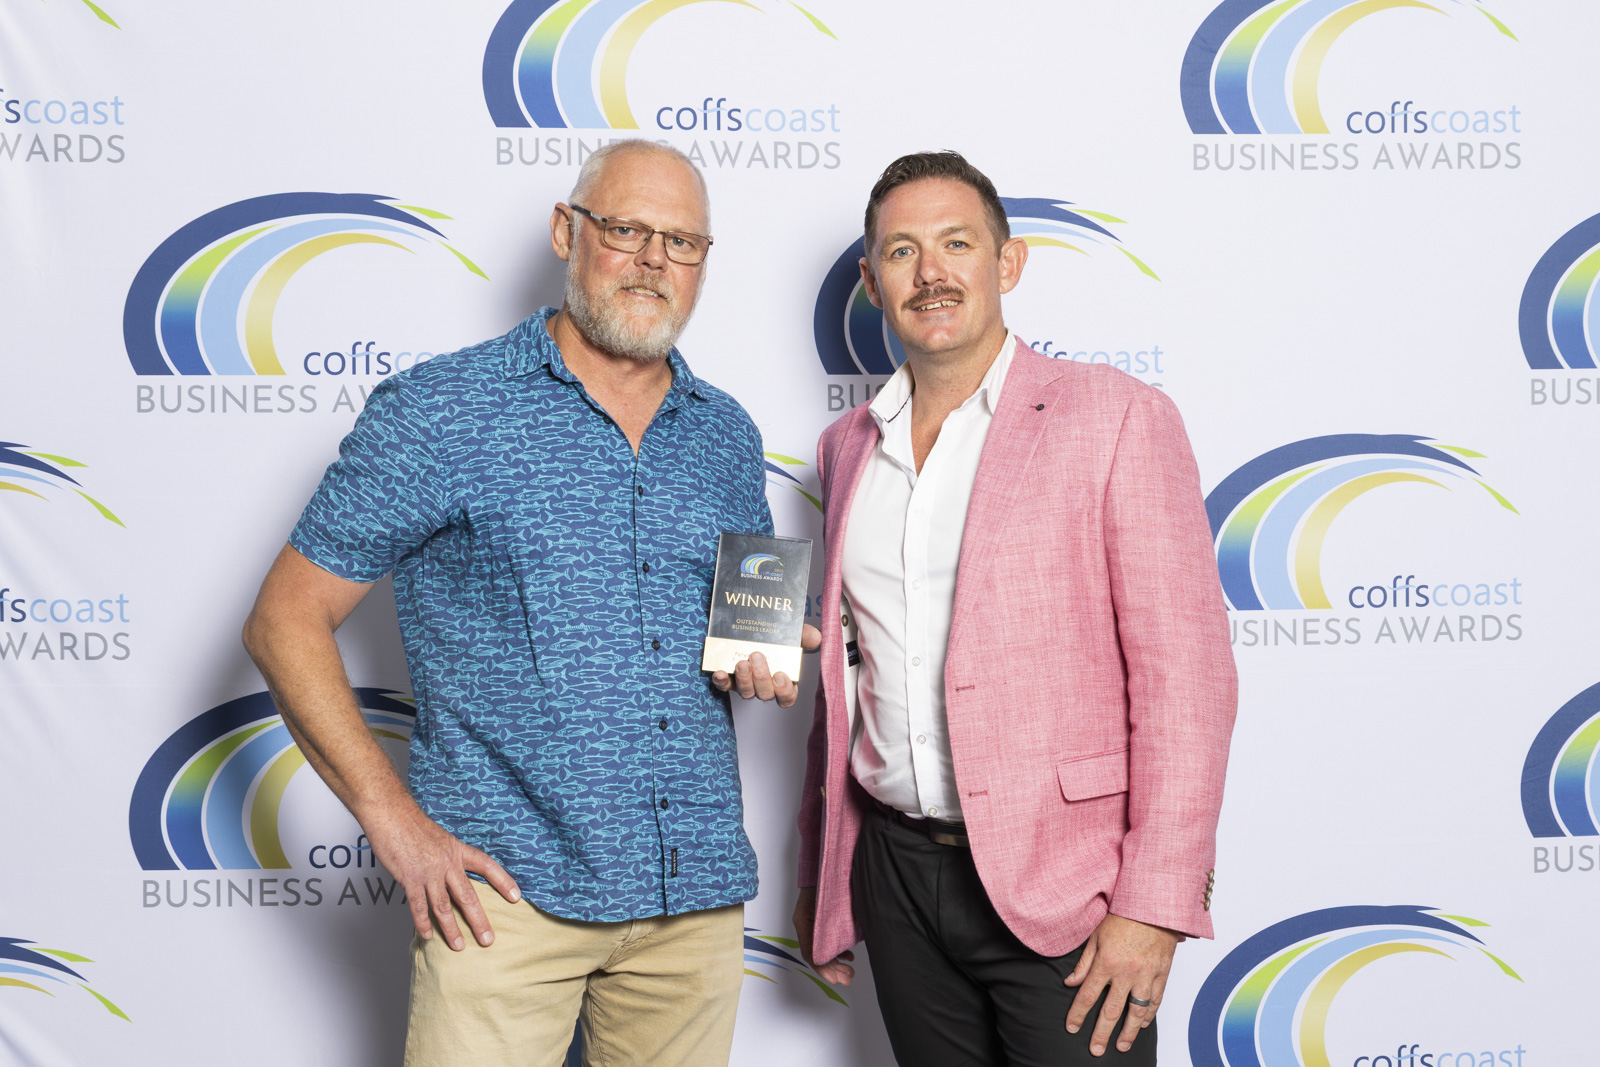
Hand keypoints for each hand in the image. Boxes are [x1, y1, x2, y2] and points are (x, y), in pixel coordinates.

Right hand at [362, 802, 521, 950]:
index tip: (517, 897)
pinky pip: (418, 906)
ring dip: (452, 929)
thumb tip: (452, 875)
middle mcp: (447, 862)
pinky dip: (423, 923)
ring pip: (444, 906)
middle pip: (468, 896)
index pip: (487, 866)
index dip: (503, 881)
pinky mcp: (409, 878)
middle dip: (479, 920)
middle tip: (488, 939)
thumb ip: (448, 857)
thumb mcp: (440, 837)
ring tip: (459, 946)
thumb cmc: (412, 824)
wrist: (390, 813)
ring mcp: (428, 872)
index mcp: (457, 850)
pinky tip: (428, 935)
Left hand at [711, 623, 820, 707]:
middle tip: (757, 657)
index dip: (784, 691)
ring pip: (746, 693)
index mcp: (782, 678)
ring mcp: (745, 683)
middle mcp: (763, 685)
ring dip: (744, 680)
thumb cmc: (771, 633)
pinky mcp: (727, 679)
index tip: (780, 675)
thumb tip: (815, 638)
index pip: (787, 696)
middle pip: (765, 694)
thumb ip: (804, 634)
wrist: (745, 621)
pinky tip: (720, 672)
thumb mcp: (789, 631)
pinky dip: (721, 681)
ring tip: (742, 663)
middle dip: (762, 678)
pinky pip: (724, 686)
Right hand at [793, 886, 854, 985]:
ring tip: (850, 970)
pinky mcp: (823, 920)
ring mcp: (813, 922)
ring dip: (837, 962)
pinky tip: (849, 955)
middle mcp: (806, 924)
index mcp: (803, 922)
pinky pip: (828, 940)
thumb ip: (826, 929)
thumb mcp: (825, 905)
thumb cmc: (824, 880)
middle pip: (817, 954)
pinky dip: (839, 950)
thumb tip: (832, 954)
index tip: (835, 979)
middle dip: (833, 969)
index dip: (823, 968)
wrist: (823, 864)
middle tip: (848, 978)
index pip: (811, 953)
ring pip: (823, 949)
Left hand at [1063, 913, 1179, 1055]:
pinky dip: (1149, 1014)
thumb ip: (1084, 962)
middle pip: (1111, 1010)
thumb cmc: (1123, 915)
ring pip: (1137, 1011)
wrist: (1153, 904)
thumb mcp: (1096, 934)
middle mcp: (1126, 972)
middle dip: (1101, 1033)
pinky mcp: (1162, 973)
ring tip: (1121, 1045)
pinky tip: (1143, 1024)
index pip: (1087, 995)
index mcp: (1106, 962)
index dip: (1078, 1014)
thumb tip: (1070, 982)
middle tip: (1096, 1050)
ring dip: (1129, 1032)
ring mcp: (1146, 975)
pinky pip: (1156, 1000)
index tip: (1072, 1028)